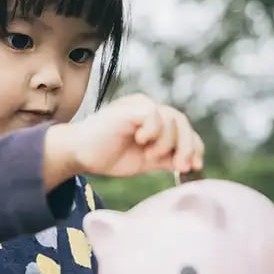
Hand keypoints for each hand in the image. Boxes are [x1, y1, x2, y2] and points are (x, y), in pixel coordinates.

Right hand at [64, 93, 203, 177]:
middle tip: (180, 167)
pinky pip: (153, 114)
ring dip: (166, 142)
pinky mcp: (130, 107)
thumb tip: (193, 163)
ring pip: (171, 119)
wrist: (78, 154)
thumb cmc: (107, 156)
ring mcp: (139, 106)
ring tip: (149, 155)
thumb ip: (166, 158)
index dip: (194, 147)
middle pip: (182, 122)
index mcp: (154, 121)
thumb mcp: (145, 161)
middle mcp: (149, 109)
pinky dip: (153, 131)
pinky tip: (140, 142)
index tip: (194, 168)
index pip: (184, 129)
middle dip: (186, 147)